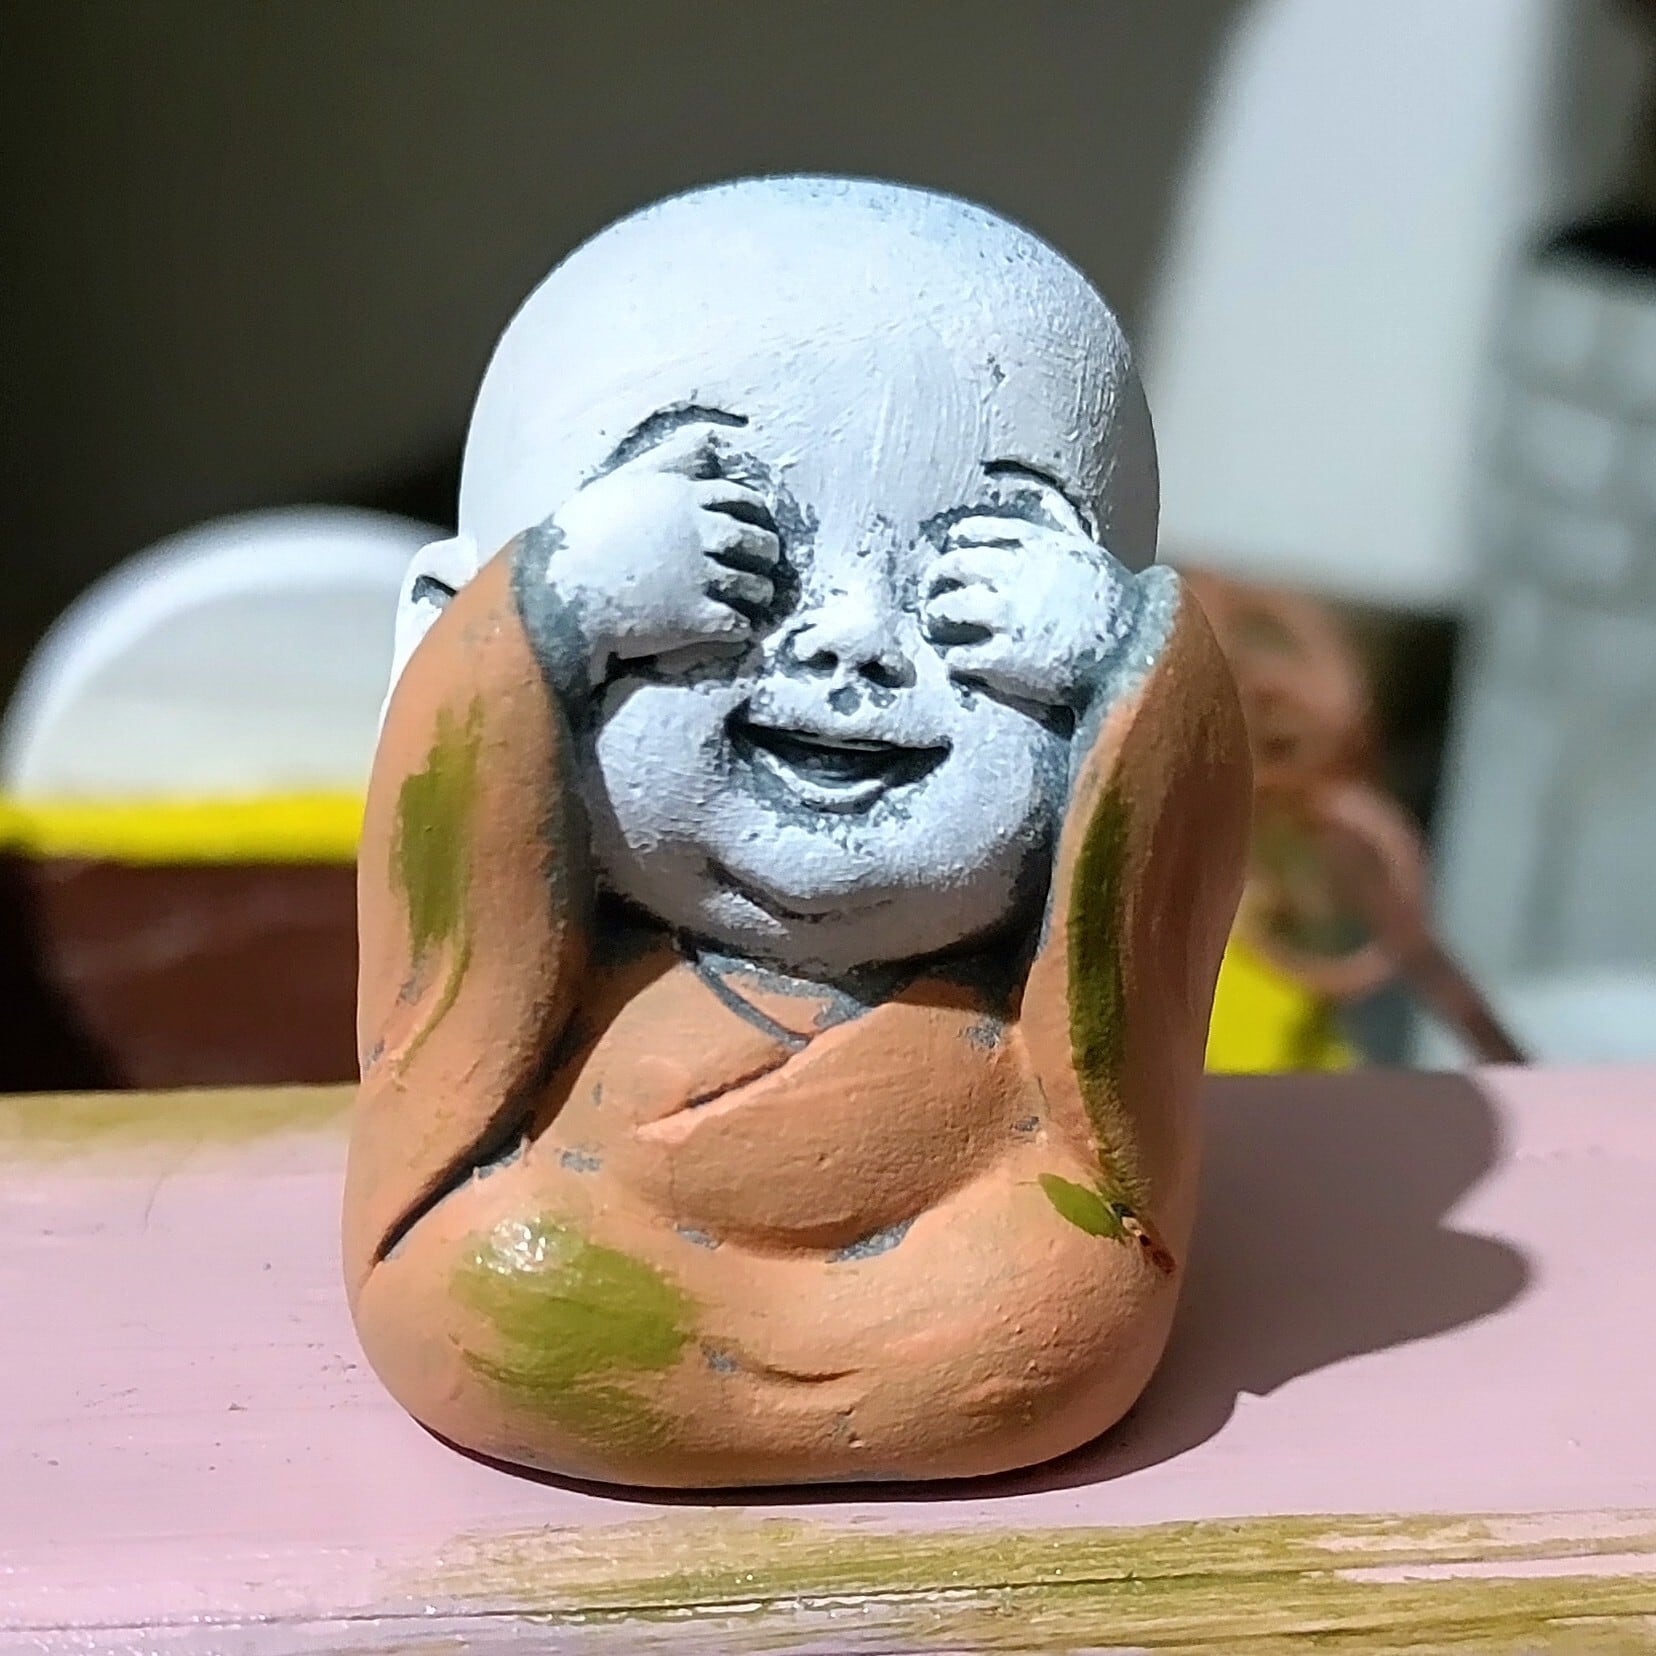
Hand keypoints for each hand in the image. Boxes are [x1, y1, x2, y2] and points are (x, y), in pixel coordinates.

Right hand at [518, 420, 780, 694]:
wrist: (556, 593)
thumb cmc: (582, 535)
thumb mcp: (624, 482)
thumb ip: (669, 459)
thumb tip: (709, 439)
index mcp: (683, 496)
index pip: (743, 501)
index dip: (754, 516)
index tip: (753, 528)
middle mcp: (698, 532)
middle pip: (758, 542)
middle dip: (765, 555)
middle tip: (762, 566)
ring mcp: (700, 576)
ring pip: (756, 586)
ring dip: (759, 594)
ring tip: (754, 600)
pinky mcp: (696, 618)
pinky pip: (740, 624)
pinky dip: (744, 628)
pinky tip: (736, 629)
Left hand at [921, 517, 1133, 708]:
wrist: (1136, 653)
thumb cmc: (1116, 602)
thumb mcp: (1088, 550)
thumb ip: (1060, 524)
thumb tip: (1044, 495)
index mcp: (1039, 547)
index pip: (981, 531)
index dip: (961, 538)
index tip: (953, 545)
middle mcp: (1019, 577)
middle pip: (955, 566)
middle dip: (936, 577)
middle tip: (931, 589)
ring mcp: (1011, 618)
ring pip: (949, 608)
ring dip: (935, 616)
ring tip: (934, 624)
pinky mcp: (1006, 659)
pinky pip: (961, 657)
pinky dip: (953, 659)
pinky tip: (957, 661)